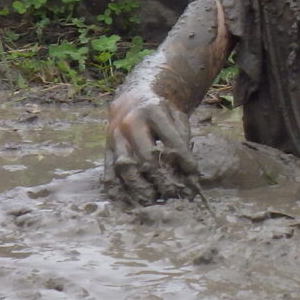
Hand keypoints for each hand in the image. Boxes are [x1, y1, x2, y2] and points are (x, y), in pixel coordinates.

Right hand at [105, 88, 200, 203]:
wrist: (133, 99)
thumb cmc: (160, 112)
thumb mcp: (176, 116)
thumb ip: (182, 138)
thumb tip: (189, 171)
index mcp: (152, 111)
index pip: (171, 140)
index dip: (183, 160)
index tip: (193, 176)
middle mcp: (130, 123)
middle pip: (145, 157)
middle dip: (161, 179)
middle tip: (173, 193)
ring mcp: (114, 136)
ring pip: (125, 167)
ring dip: (139, 187)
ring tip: (153, 199)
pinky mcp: (106, 148)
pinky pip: (108, 171)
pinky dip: (118, 188)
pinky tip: (129, 200)